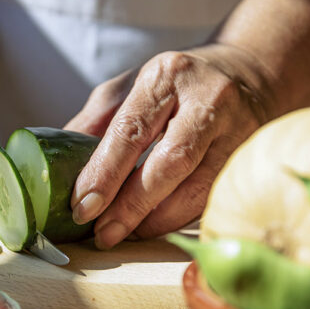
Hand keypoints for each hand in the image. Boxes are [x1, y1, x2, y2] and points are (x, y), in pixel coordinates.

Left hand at [65, 44, 273, 248]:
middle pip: (169, 163)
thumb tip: (57, 166)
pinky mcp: (252, 155)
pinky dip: (181, 217)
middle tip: (104, 233)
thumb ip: (95, 122)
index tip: (82, 207)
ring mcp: (238, 128)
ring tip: (126, 234)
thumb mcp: (131, 86)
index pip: (131, 131)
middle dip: (131, 205)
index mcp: (166, 77)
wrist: (251, 73)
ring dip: (158, 220)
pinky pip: (213, 196)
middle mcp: (207, 99)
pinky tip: (156, 226)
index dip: (105, 174)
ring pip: (198, 187)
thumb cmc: (178, 84)